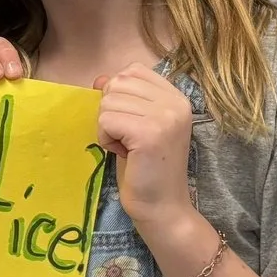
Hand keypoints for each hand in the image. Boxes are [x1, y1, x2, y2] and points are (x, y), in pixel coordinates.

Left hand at [95, 62, 196, 235]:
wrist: (161, 206)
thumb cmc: (146, 168)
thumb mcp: (134, 124)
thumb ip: (122, 98)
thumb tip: (99, 78)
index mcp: (176, 96)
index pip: (133, 70)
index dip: (119, 96)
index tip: (132, 124)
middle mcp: (175, 102)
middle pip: (117, 84)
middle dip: (111, 112)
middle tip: (128, 139)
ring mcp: (165, 116)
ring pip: (108, 102)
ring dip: (107, 128)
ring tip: (127, 148)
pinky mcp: (149, 133)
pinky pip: (105, 120)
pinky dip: (105, 138)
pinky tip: (123, 154)